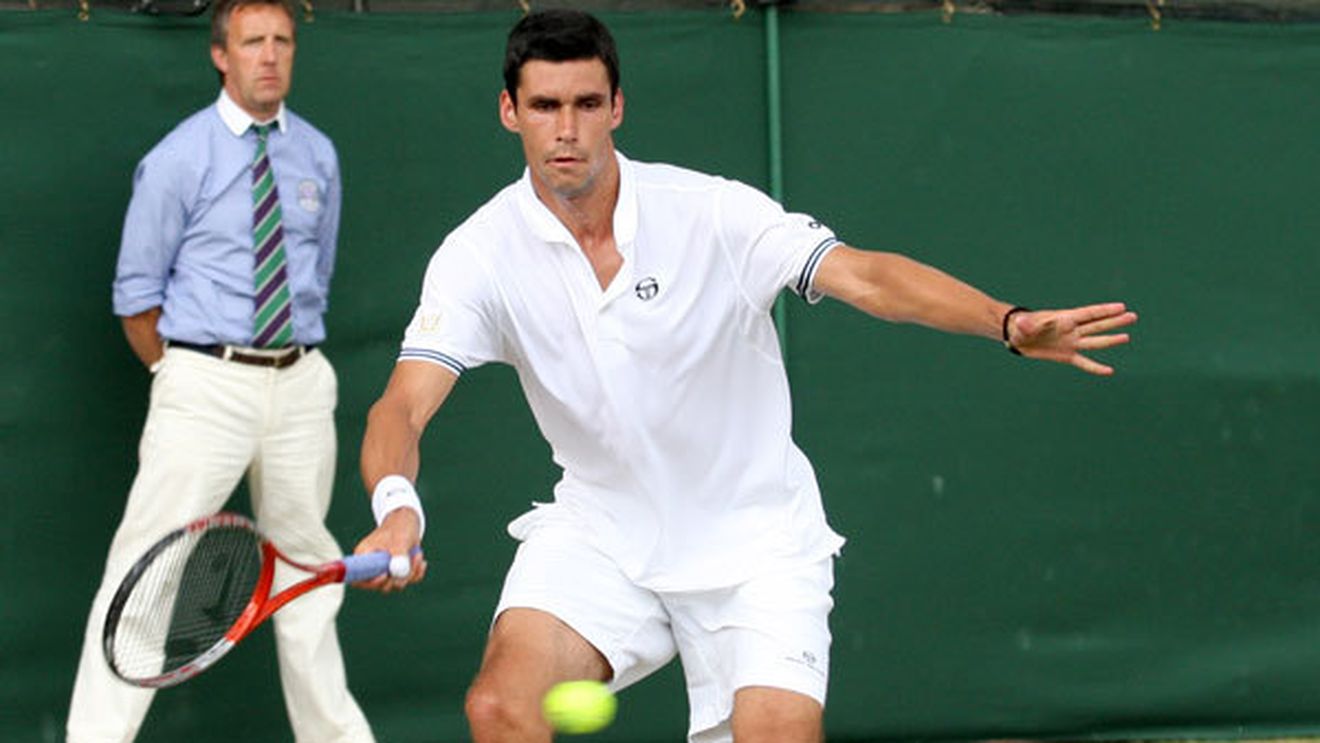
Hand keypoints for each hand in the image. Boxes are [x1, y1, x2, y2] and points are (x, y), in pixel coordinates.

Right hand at [351, 509, 426, 592]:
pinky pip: (407, 581)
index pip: (358, 579)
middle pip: (380, 585)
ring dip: (410, 573)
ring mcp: (385, 570)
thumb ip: (399, 554)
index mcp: (364, 557)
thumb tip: (398, 571)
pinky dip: (416, 573)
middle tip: (409, 564)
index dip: (370, 583)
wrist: (409, 521)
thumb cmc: (400, 527)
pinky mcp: (397, 572)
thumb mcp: (400, 538)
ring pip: (396, 584)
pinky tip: (420, 561)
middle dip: (398, 577)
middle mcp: (372, 566)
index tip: (385, 575)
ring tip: (417, 555)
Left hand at [1007, 302, 1137, 374]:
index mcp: (1064, 318)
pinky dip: (1095, 367)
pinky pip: (1084, 362)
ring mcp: (1071, 342)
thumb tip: (1023, 323)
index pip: (1088, 313)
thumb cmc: (1020, 325)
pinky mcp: (1067, 355)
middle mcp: (1071, 329)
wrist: (1017, 336)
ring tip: (1127, 337)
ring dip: (1110, 340)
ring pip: (1095, 341)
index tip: (1121, 307)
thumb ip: (1027, 325)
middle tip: (1133, 316)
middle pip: (1097, 325)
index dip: (1104, 310)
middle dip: (1114, 321)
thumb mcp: (1023, 324)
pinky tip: (1109, 371)